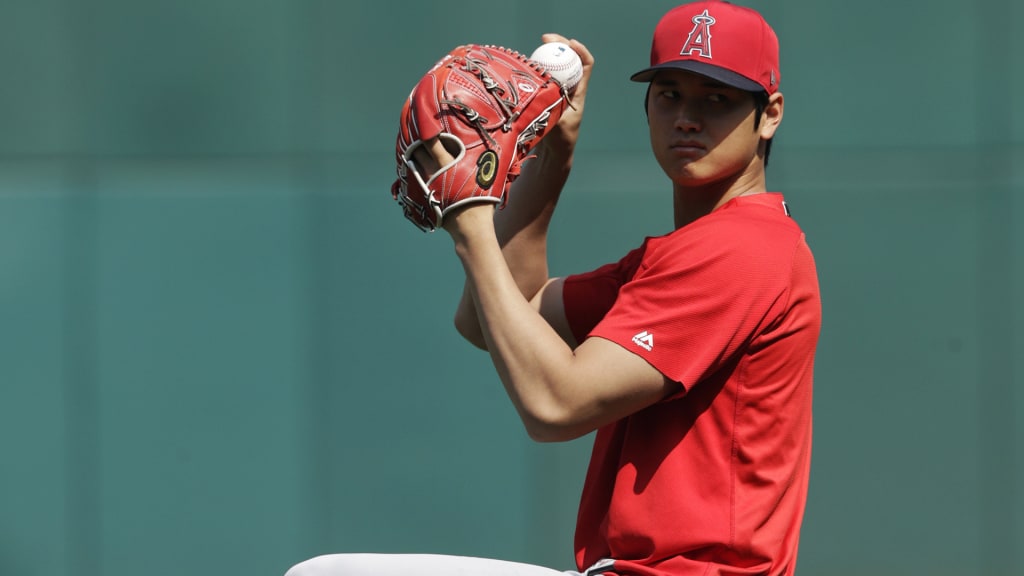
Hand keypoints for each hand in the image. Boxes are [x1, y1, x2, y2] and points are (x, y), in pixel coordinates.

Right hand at [535, 34, 593, 154]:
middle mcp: (569, 87)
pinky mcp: (544, 94)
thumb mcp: (558, 122)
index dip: (581, 51)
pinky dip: (535, 68)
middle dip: (559, 45)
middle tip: (545, 39)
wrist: (553, 152)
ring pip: (554, 65)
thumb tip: (546, 89)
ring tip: (535, 50)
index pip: (586, 65)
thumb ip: (553, 106)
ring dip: (546, 54)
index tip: (570, 43)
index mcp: (578, 92)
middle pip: (569, 59)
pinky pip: (541, 75)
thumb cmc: (560, 140)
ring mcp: (556, 90)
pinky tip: (523, 66)